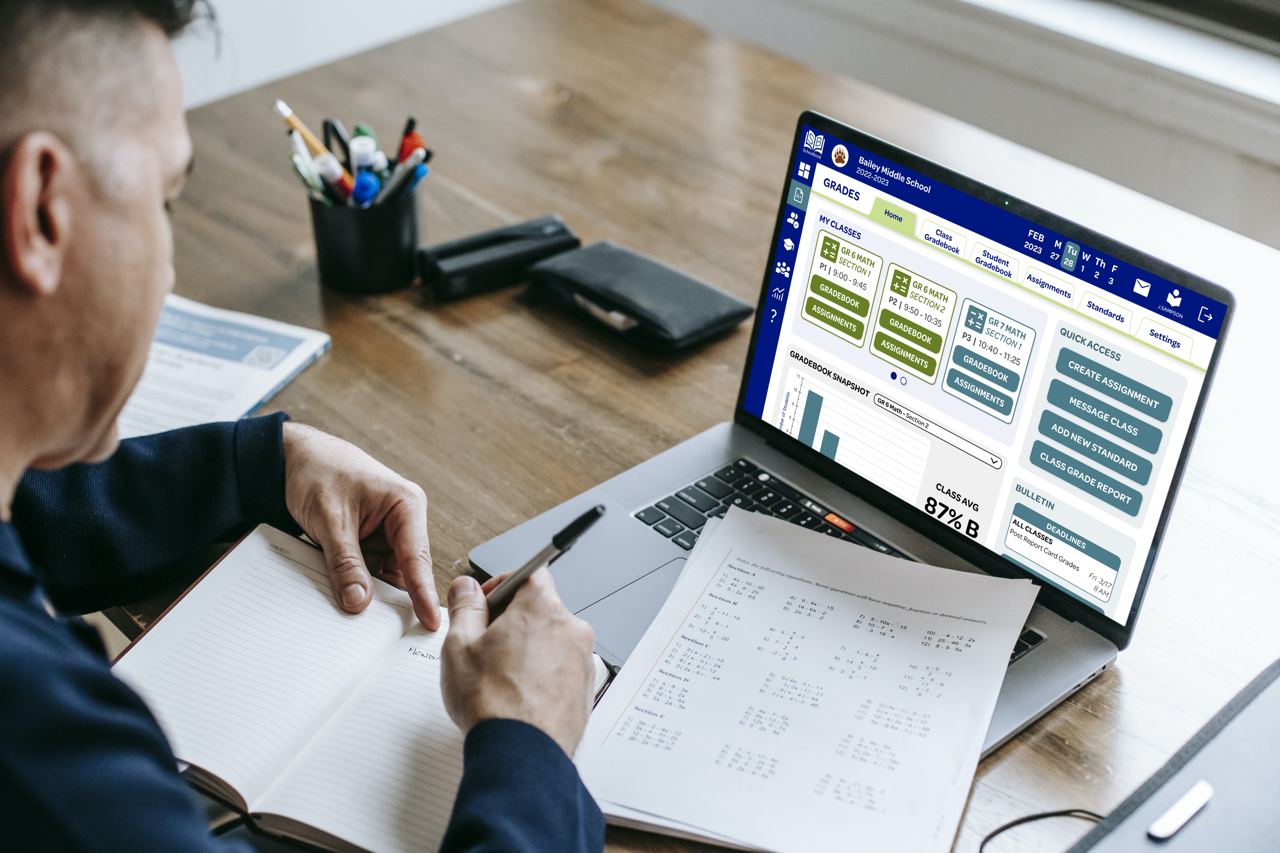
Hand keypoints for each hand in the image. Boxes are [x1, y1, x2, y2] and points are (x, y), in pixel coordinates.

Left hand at [282, 422, 438, 629]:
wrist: (290, 458)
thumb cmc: (318, 471)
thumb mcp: (330, 520)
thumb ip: (346, 563)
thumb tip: (359, 601)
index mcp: (406, 505)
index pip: (417, 557)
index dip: (423, 592)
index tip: (429, 622)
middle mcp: (402, 521)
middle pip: (404, 571)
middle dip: (391, 598)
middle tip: (385, 632)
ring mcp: (385, 533)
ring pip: (384, 575)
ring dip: (369, 591)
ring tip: (354, 611)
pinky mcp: (368, 542)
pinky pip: (366, 571)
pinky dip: (355, 583)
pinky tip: (344, 595)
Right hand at [441, 569, 595, 755]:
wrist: (521, 755)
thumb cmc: (492, 703)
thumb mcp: (460, 645)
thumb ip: (465, 607)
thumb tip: (466, 588)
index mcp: (543, 609)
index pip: (529, 574)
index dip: (502, 583)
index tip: (485, 601)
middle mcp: (572, 629)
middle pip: (541, 609)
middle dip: (512, 620)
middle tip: (484, 644)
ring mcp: (583, 661)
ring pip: (552, 641)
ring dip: (528, 649)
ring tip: (500, 677)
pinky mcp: (586, 690)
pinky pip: (561, 669)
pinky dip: (542, 674)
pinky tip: (518, 695)